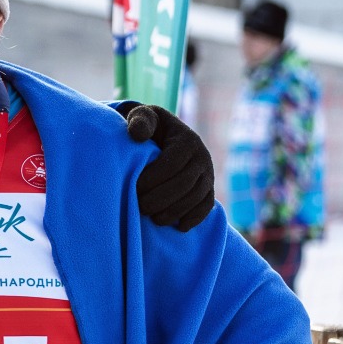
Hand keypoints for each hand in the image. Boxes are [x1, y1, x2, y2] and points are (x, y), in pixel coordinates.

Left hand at [118, 102, 214, 231]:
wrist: (164, 136)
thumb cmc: (149, 128)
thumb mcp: (143, 117)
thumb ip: (140, 119)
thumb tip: (139, 134)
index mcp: (187, 140)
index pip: (171, 164)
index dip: (152, 180)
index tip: (133, 188)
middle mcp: (202, 157)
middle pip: (184, 185)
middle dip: (160, 199)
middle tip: (139, 207)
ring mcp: (208, 174)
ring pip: (195, 198)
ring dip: (174, 212)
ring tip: (153, 218)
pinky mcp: (209, 189)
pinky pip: (206, 206)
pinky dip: (194, 218)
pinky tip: (177, 226)